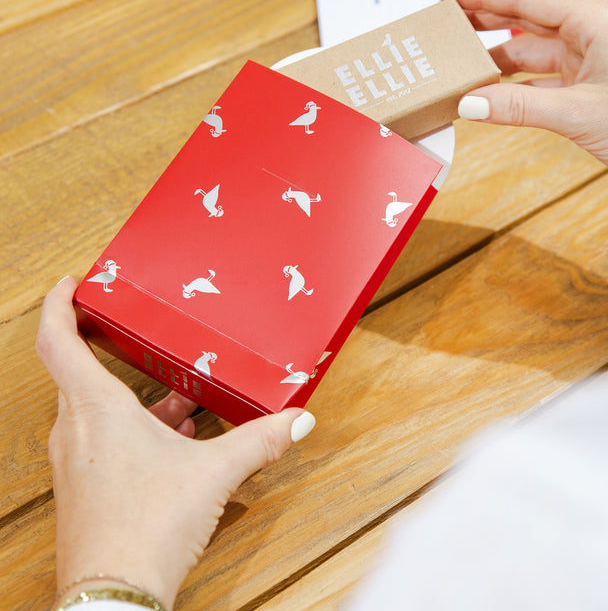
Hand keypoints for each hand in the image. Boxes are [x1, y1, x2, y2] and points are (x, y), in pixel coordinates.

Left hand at [36, 277, 315, 609]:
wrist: (114, 599)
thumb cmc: (146, 528)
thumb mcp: (213, 472)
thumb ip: (260, 439)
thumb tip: (297, 419)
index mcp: (95, 409)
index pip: (57, 341)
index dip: (58, 305)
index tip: (71, 283)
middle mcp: (76, 430)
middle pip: (83, 374)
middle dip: (118, 354)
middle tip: (144, 336)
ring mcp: (77, 461)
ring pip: (100, 411)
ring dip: (137, 400)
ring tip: (182, 400)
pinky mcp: (85, 486)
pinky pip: (105, 440)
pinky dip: (136, 430)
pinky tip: (176, 443)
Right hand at [437, 0, 607, 184]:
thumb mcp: (578, 114)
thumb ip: (519, 107)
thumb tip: (468, 104)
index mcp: (593, 21)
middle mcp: (589, 31)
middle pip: (523, 17)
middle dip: (481, 18)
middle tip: (441, 21)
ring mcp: (588, 56)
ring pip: (528, 48)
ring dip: (494, 56)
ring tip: (456, 61)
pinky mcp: (586, 81)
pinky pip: (538, 76)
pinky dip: (512, 83)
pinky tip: (487, 91)